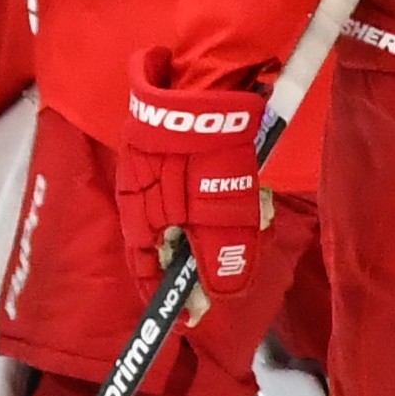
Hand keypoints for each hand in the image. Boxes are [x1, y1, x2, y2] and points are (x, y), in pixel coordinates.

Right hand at [117, 46, 270, 308]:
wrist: (209, 78)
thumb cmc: (207, 153)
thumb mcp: (220, 218)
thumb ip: (220, 260)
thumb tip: (219, 297)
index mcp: (138, 218)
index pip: (145, 270)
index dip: (168, 296)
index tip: (191, 317)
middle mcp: (141, 196)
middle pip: (177, 243)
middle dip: (214, 251)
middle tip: (243, 246)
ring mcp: (160, 169)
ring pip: (198, 214)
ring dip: (230, 219)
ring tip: (256, 208)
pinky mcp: (183, 147)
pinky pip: (208, 185)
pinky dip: (232, 191)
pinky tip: (254, 185)